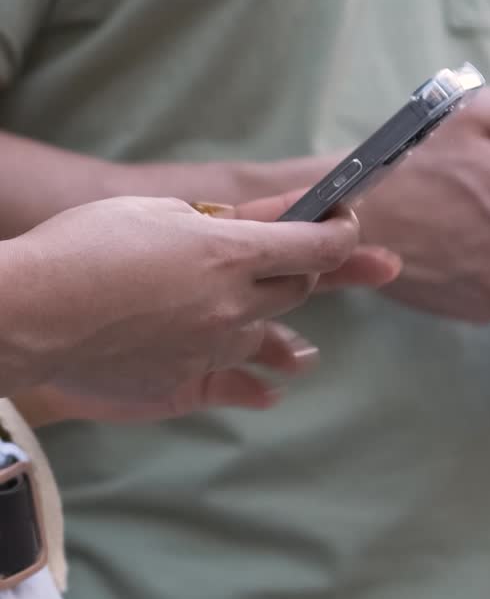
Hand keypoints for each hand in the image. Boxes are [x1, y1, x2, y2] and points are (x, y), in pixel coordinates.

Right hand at [4, 194, 366, 405]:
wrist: (28, 315)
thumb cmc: (82, 247)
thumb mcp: (157, 211)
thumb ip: (219, 219)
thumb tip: (256, 224)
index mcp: (230, 253)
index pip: (318, 245)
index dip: (343, 232)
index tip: (348, 223)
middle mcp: (233, 305)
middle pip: (297, 289)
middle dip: (300, 271)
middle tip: (297, 261)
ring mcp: (210, 348)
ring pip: (264, 334)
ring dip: (269, 323)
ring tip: (288, 336)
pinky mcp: (185, 382)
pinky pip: (237, 381)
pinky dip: (254, 378)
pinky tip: (273, 387)